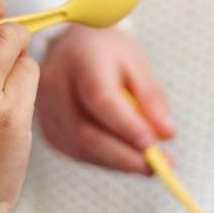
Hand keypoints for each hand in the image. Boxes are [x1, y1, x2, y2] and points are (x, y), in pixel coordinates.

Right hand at [36, 25, 174, 172]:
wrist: (74, 47)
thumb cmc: (109, 53)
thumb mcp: (137, 62)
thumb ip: (152, 97)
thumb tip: (166, 134)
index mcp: (81, 60)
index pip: (100, 98)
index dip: (125, 125)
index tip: (152, 143)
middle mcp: (55, 85)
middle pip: (86, 131)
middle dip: (125, 155)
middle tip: (158, 165)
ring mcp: (46, 110)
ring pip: (82, 148)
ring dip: (118, 161)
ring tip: (148, 162)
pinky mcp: (48, 129)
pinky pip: (78, 153)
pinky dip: (105, 160)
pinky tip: (124, 155)